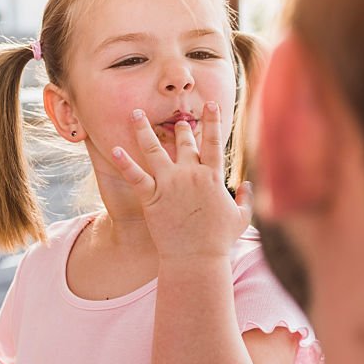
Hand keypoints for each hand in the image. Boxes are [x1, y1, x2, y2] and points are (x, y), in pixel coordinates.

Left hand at [112, 101, 252, 259]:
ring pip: (154, 149)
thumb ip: (246, 198)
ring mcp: (170, 184)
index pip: (213, 142)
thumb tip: (248, 185)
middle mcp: (191, 174)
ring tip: (135, 114)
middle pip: (184, 142)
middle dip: (180, 127)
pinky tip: (115, 149)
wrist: (196, 259)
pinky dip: (125, 163)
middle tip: (177, 118)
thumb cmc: (219, 241)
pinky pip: (136, 176)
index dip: (213, 120)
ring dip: (143, 130)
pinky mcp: (152, 197)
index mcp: (213, 176)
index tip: (210, 104)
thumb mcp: (241, 218)